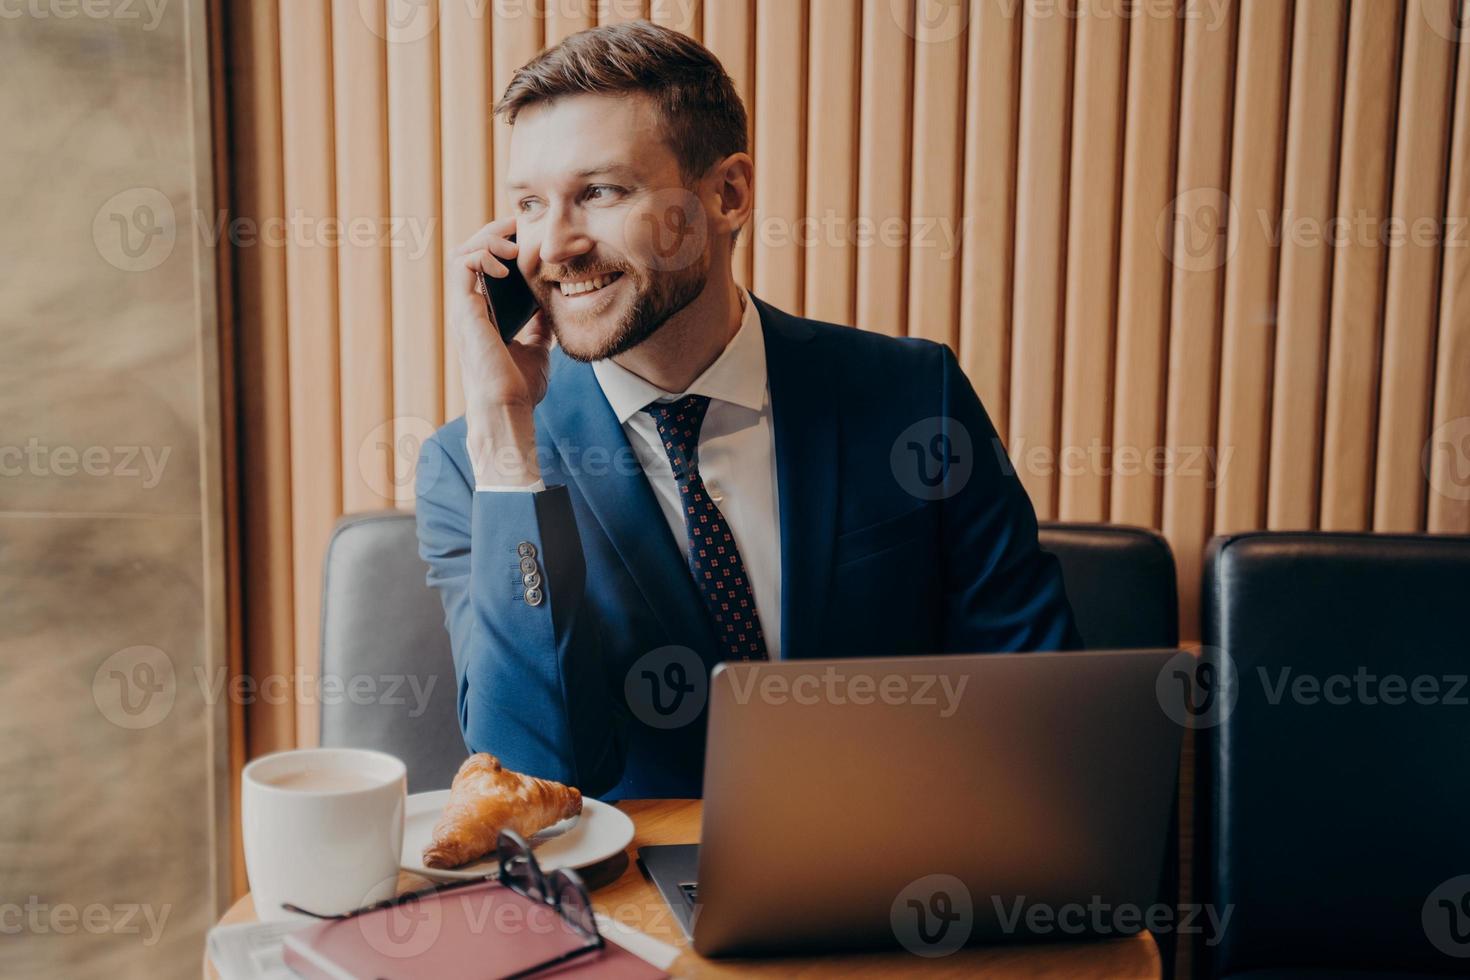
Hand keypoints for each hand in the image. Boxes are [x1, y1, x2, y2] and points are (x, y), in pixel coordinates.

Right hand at [450, 218, 549, 485]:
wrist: (507, 408)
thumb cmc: (519, 386)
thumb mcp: (536, 346)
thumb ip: (539, 325)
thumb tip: (553, 307)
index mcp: (483, 312)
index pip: (486, 264)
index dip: (503, 244)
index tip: (527, 234)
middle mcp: (469, 306)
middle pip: (472, 251)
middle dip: (495, 232)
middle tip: (520, 223)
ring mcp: (464, 307)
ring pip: (464, 252)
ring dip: (489, 239)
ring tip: (513, 242)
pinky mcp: (465, 311)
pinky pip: (464, 266)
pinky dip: (484, 256)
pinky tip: (507, 264)